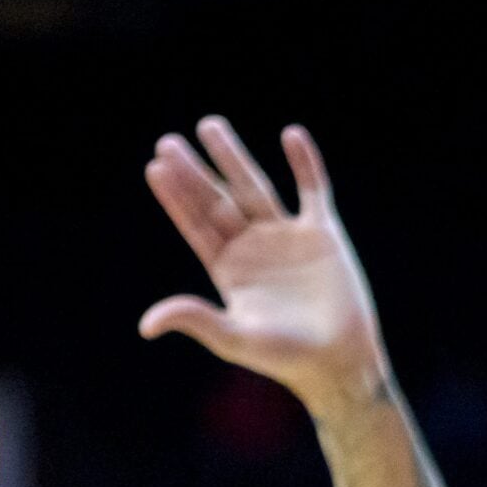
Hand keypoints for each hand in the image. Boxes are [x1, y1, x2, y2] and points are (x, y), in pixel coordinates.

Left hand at [139, 118, 387, 409]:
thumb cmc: (286, 358)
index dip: (176, 198)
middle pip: (217, 200)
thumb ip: (196, 320)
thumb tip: (146, 324)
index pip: (196, 225)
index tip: (155, 168)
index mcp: (229, 270)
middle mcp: (253, 247)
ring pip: (254, 187)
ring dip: (233, 157)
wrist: (340, 361)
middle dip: (194, 172)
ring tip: (209, 125)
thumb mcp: (235, 339)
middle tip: (167, 142)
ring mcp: (287, 237)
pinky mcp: (323, 233)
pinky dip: (305, 163)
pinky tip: (292, 135)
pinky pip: (313, 190)